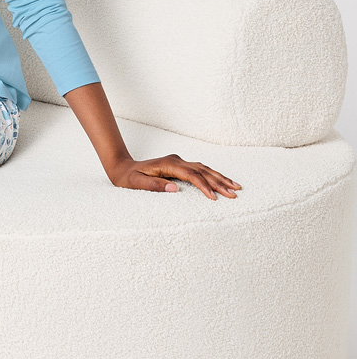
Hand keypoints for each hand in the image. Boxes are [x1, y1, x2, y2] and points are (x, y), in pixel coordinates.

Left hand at [106, 154, 241, 199]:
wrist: (123, 168)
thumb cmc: (128, 178)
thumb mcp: (136, 183)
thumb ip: (154, 186)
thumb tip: (175, 189)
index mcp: (168, 164)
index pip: (191, 175)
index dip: (204, 186)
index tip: (214, 198)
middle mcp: (176, 160)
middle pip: (202, 170)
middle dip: (219, 182)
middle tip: (234, 193)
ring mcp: (179, 162)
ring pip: (204, 169)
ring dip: (220, 178)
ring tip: (236, 187)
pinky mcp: (180, 166)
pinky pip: (200, 170)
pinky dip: (212, 176)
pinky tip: (222, 181)